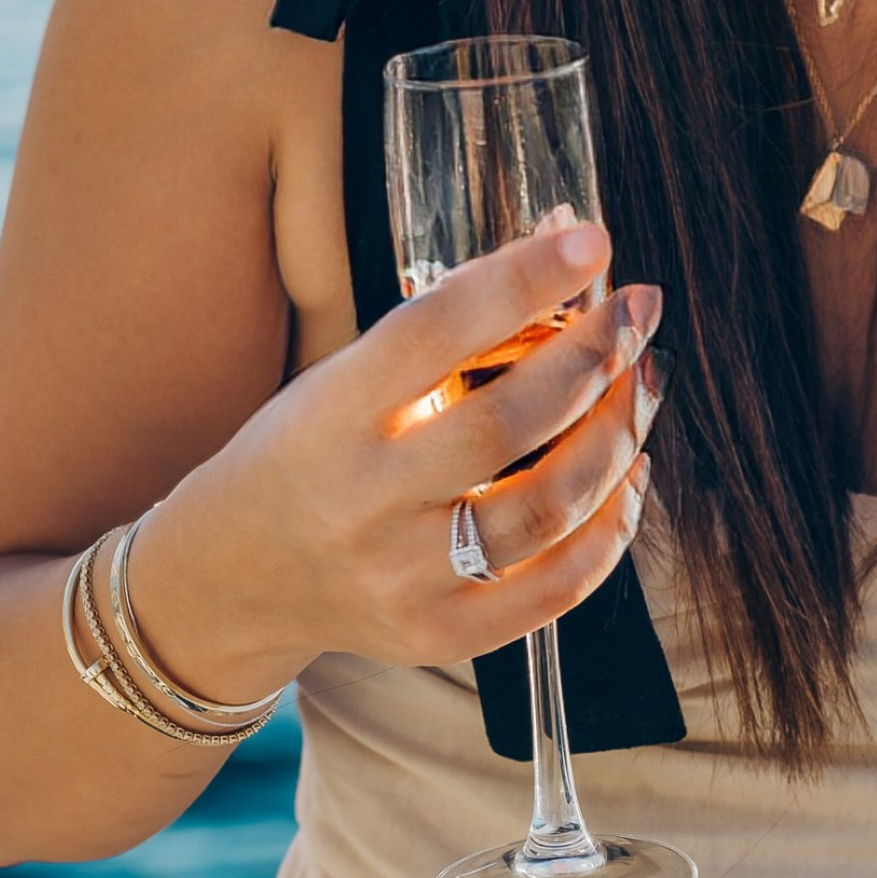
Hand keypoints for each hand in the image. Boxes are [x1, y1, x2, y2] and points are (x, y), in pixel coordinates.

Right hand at [129, 219, 661, 696]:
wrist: (234, 576)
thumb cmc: (306, 453)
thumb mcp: (344, 375)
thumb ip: (450, 319)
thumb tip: (566, 242)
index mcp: (327, 416)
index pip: (435, 333)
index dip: (521, 282)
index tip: (590, 244)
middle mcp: (361, 502)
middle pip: (505, 426)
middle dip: (592, 359)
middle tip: (637, 313)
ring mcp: (400, 579)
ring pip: (544, 510)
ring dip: (615, 439)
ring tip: (641, 387)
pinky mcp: (437, 635)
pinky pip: (555, 588)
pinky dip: (610, 527)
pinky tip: (627, 474)